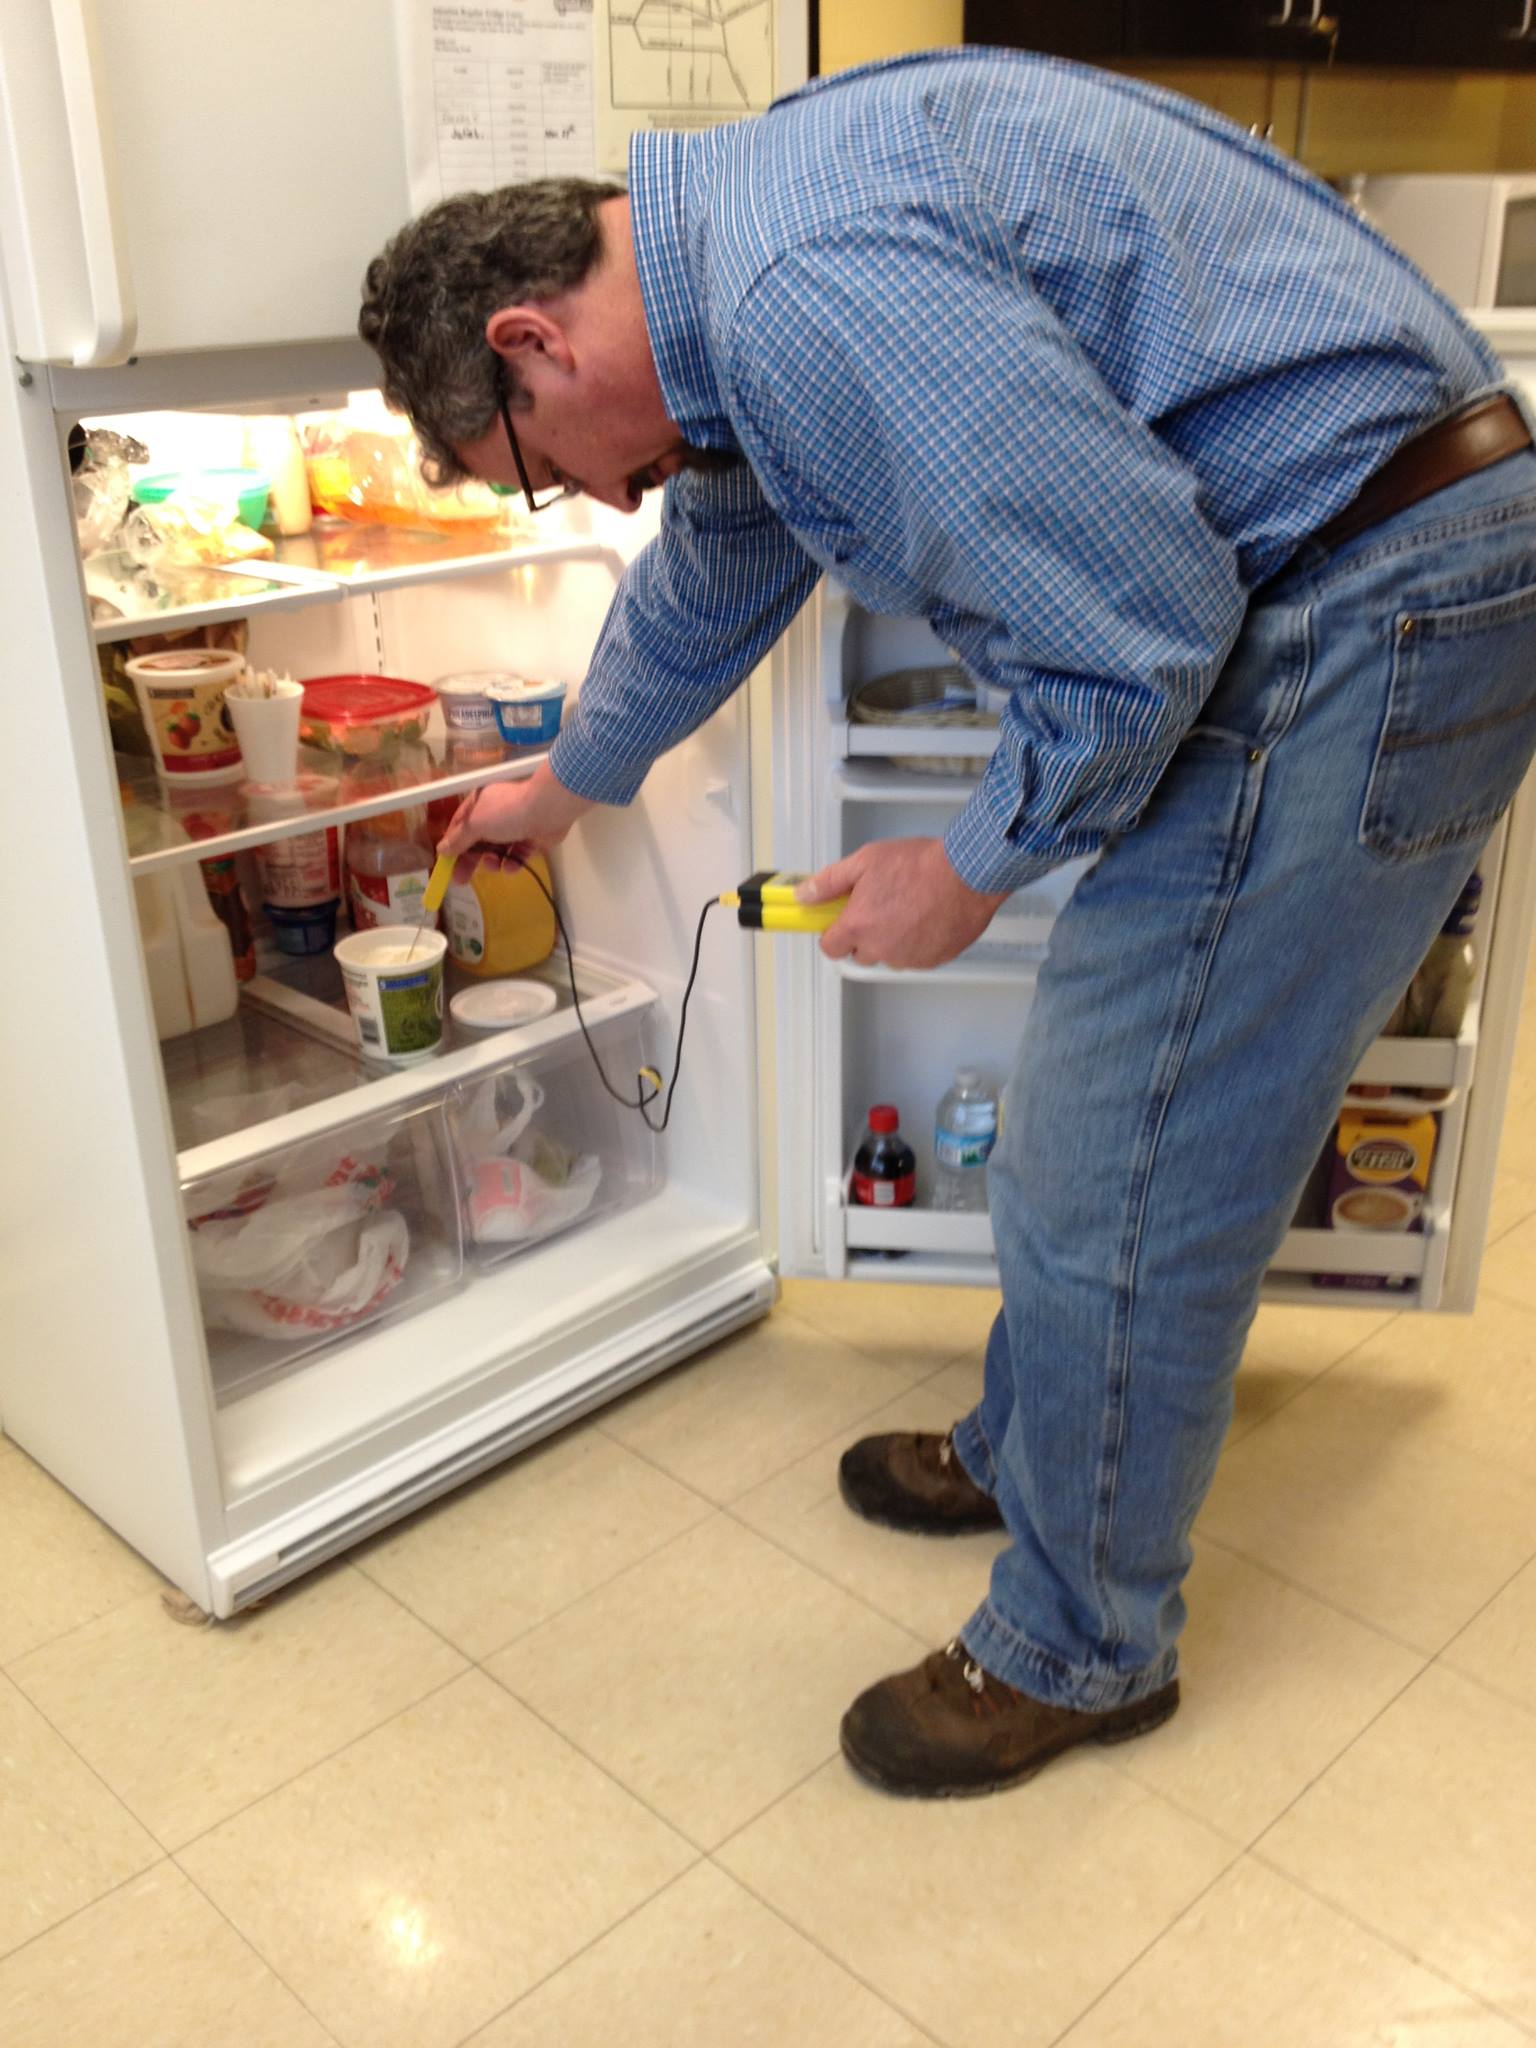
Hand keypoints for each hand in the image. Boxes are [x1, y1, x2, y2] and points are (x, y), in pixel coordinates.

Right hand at [437, 759, 594, 857]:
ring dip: (493, 862)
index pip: (459, 828)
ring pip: (496, 851)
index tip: (446, 866)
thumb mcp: (476, 825)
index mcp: (478, 804)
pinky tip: (513, 865)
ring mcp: (513, 827)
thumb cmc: (507, 812)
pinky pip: (516, 855)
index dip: (452, 847)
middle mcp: (494, 814)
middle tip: (461, 880)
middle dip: (470, 861)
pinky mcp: (530, 839)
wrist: (548, 810)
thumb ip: (459, 840)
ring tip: (495, 864)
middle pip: (477, 842)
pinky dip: (513, 862)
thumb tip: (442, 850)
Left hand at [797, 838, 1008, 969]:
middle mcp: (881, 948)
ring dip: (893, 939)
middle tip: (880, 907)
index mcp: (859, 926)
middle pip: (860, 953)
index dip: (834, 933)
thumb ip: (829, 882)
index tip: (841, 921)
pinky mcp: (933, 960)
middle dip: (865, 935)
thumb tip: (805, 894)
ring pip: (890, 956)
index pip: (830, 947)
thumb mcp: (866, 861)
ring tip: (908, 908)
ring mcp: (908, 958)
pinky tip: (927, 917)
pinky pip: (916, 957)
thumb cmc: (920, 865)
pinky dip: (918, 943)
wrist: (966, 873)